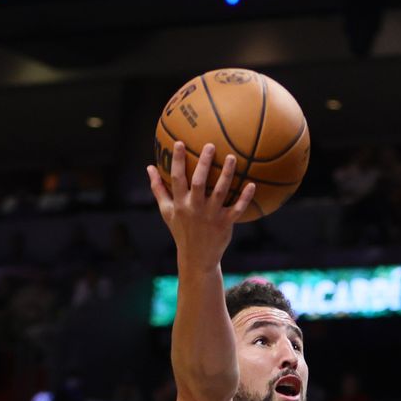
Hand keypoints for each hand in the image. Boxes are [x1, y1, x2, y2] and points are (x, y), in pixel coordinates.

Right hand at [147, 142, 255, 270]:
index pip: (176, 178)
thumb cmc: (181, 230)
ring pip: (219, 192)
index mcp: (180, 203)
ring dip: (226, 174)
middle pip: (198, 182)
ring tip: (232, 157)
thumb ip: (158, 189)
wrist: (196, 257)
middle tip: (210, 145)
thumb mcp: (167, 211)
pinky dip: (245, 197)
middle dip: (204, 163)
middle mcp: (194, 208)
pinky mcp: (225, 223)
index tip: (179, 142)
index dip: (177, 160)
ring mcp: (211, 215)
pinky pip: (237, 208)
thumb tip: (149, 167)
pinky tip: (252, 184)